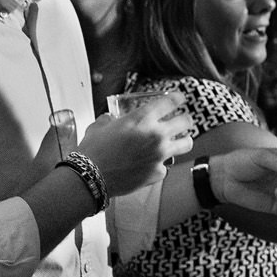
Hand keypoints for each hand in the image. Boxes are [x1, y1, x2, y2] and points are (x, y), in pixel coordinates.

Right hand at [78, 94, 194, 195]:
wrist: (90, 177)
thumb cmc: (93, 151)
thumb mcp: (99, 127)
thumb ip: (109, 120)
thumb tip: (110, 119)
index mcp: (142, 118)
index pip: (170, 102)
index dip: (178, 99)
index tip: (180, 99)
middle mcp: (155, 134)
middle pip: (186, 121)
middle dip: (184, 120)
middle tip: (182, 121)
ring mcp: (159, 154)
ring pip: (187, 143)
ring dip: (183, 140)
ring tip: (179, 141)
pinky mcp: (158, 172)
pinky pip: (166, 166)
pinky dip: (160, 165)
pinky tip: (152, 165)